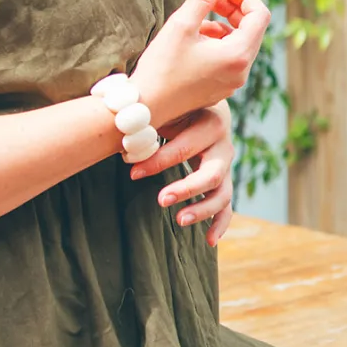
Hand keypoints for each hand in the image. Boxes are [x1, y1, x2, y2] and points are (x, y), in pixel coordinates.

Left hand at [129, 101, 233, 247]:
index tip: (132, 172)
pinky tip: (210, 241)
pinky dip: (220, 223)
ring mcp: (226, 166)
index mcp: (210, 123)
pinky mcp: (225, 180)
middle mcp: (224, 146)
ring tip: (179, 220)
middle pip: (211, 174)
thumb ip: (149, 119)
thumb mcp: (167, 108)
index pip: (183, 148)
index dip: (157, 162)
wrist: (205, 105)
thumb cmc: (178, 108)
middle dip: (186, 189)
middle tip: (161, 200)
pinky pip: (227, 205)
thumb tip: (120, 136)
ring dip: (202, 209)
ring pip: (222, 193)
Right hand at [130, 0, 269, 128]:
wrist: (146, 106)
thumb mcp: (181, 25)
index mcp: (238, 55)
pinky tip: (196, 36)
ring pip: (241, 42)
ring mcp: (233, 81)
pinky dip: (219, 41)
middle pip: (253, 28)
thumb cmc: (161, 67)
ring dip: (225, 23)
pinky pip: (230, 56)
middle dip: (234, 7)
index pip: (260, 14)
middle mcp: (241, 71)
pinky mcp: (221, 87)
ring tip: (199, 17)